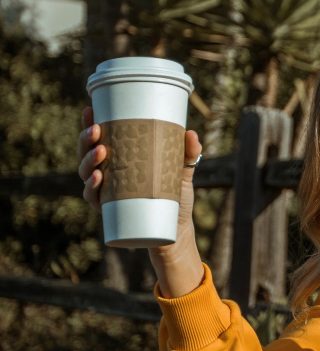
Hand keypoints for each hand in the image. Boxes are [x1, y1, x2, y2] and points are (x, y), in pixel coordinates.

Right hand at [77, 107, 204, 296]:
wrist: (177, 230)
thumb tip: (191, 133)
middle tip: (96, 130)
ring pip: (86, 174)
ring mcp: (108, 193)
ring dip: (88, 161)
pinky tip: (98, 178)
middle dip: (86, 140)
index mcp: (119, 160)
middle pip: (87, 154)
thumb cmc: (176, 196)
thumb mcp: (183, 172)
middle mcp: (108, 175)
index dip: (88, 124)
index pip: (98, 139)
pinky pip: (95, 199)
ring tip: (101, 152)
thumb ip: (188, 153)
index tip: (89, 109)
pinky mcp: (112, 211)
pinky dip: (92, 189)